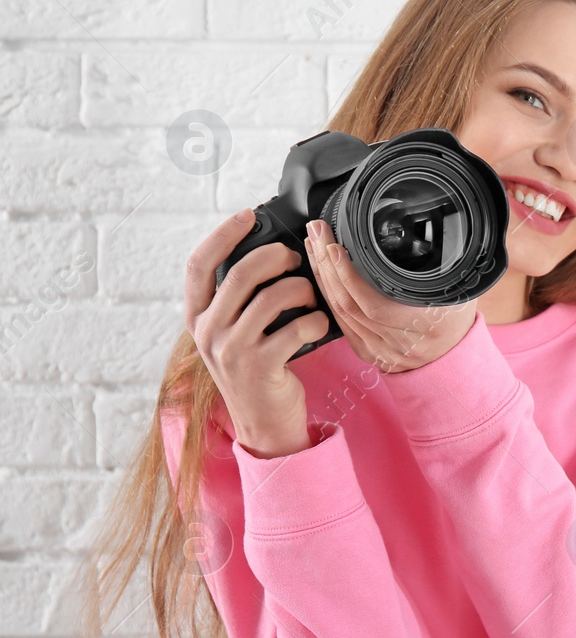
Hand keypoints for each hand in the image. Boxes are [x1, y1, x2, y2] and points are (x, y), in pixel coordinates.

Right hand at [186, 209, 328, 458]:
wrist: (265, 422)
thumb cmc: (256, 367)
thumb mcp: (232, 332)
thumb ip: (236, 299)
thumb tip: (265, 253)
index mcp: (197, 317)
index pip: (198, 264)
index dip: (222, 234)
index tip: (247, 215)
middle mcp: (208, 332)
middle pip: (241, 273)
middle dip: (276, 256)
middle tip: (295, 258)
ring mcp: (231, 350)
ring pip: (272, 296)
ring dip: (301, 289)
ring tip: (309, 296)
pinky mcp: (260, 366)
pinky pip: (296, 327)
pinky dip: (314, 321)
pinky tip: (316, 325)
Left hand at [304, 218, 476, 373]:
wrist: (456, 353)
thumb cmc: (457, 317)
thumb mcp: (458, 289)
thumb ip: (440, 268)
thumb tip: (425, 232)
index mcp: (428, 325)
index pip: (375, 304)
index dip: (348, 275)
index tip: (335, 246)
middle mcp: (402, 344)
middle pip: (350, 305)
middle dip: (326, 265)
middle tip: (317, 233)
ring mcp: (383, 352)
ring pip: (341, 313)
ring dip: (322, 277)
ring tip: (314, 245)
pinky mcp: (369, 353)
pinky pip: (341, 323)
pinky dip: (328, 296)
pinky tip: (321, 274)